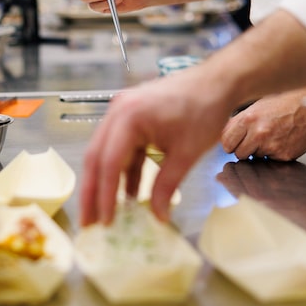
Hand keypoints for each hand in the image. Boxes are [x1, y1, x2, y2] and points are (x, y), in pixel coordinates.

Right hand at [80, 63, 234, 225]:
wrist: (217, 82)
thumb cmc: (204, 109)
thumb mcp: (186, 153)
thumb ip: (166, 186)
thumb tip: (157, 217)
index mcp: (129, 116)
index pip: (109, 162)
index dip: (105, 195)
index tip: (106, 222)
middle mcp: (119, 110)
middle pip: (97, 156)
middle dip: (93, 192)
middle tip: (88, 223)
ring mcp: (124, 111)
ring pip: (107, 152)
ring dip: (107, 183)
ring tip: (105, 214)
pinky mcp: (134, 116)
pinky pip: (122, 147)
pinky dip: (125, 170)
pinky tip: (130, 194)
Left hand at [221, 90, 305, 160]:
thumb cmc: (283, 103)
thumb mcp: (257, 107)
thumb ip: (240, 122)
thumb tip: (225, 135)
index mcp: (248, 118)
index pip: (226, 142)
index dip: (230, 143)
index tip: (234, 142)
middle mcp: (258, 133)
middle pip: (238, 154)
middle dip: (244, 149)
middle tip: (253, 140)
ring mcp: (271, 145)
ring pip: (254, 158)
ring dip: (259, 151)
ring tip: (271, 136)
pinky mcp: (283, 155)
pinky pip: (271, 160)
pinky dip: (274, 153)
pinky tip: (281, 140)